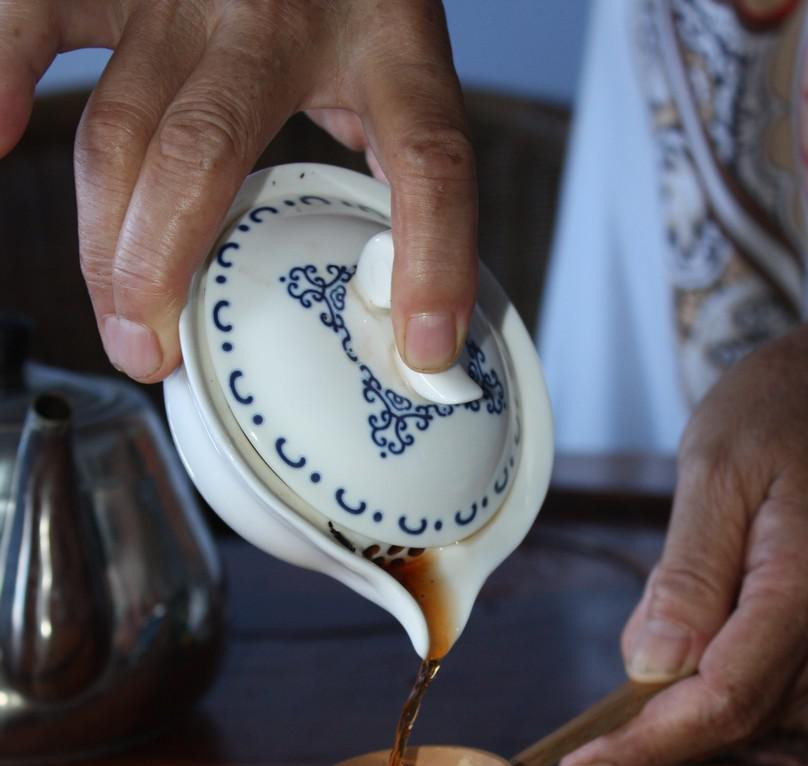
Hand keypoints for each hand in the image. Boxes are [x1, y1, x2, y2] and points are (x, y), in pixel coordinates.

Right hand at [0, 0, 475, 380]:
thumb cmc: (353, 2)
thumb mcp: (407, 79)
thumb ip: (413, 181)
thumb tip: (423, 332)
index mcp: (382, 44)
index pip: (427, 159)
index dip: (435, 259)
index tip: (426, 347)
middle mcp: (273, 13)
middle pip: (203, 154)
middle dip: (164, 271)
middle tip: (155, 358)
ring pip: (120, 125)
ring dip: (106, 239)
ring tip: (120, 323)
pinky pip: (39, 18)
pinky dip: (4, 75)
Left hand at [560, 298, 807, 765]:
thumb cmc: (780, 410)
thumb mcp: (714, 470)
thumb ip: (686, 574)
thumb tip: (652, 668)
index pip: (724, 696)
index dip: (649, 743)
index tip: (582, 765)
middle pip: (739, 716)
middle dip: (656, 731)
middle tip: (587, 732)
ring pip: (754, 708)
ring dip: (683, 702)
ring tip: (652, 629)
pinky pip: (771, 683)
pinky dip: (713, 681)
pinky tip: (686, 634)